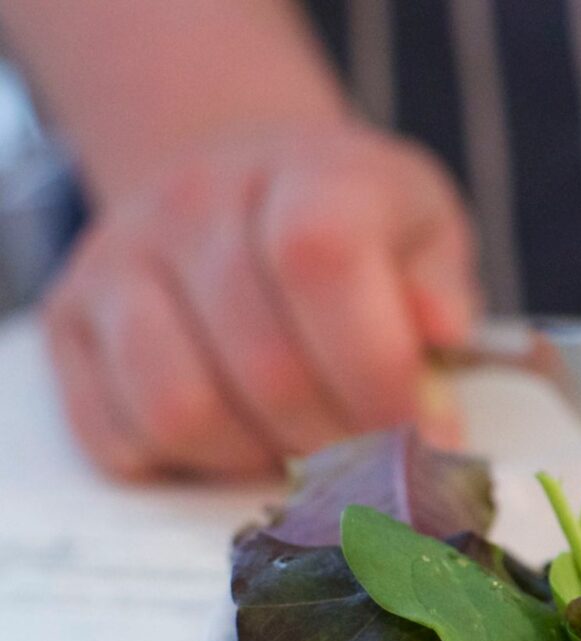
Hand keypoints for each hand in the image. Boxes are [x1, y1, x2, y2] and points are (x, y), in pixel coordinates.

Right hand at [42, 122, 479, 478]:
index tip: (427, 433)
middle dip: (338, 441)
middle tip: (375, 456)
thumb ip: (442, 290)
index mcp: (306, 170)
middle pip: (264, 363)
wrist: (245, 184)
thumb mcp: (427, 233)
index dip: (379, 370)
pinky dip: (190, 464)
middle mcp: (196, 200)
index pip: (320, 259)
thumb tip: (441, 335)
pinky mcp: (70, 322)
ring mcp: (118, 259)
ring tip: (307, 444)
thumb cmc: (357, 226)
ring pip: (183, 410)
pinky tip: (242, 434)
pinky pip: (119, 436)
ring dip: (260, 458)